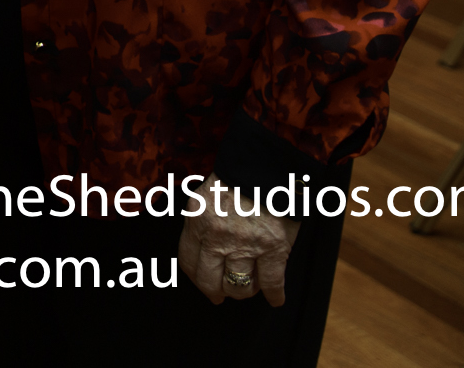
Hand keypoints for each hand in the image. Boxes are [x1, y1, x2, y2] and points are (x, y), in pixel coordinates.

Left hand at [179, 181, 301, 305]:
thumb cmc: (237, 178)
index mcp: (197, 219)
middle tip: (221, 295)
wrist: (269, 165)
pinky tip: (275, 299)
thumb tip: (201, 250)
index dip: (196, 278)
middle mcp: (217, 235)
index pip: (188, 260)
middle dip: (216, 291)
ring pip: (239, 285)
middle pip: (210, 280)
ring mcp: (245, 244)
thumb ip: (200, 221)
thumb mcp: (205, 195)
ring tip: (248, 288)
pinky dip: (274, 295)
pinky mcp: (273, 249)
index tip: (204, 285)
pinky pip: (271, 282)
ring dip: (243, 291)